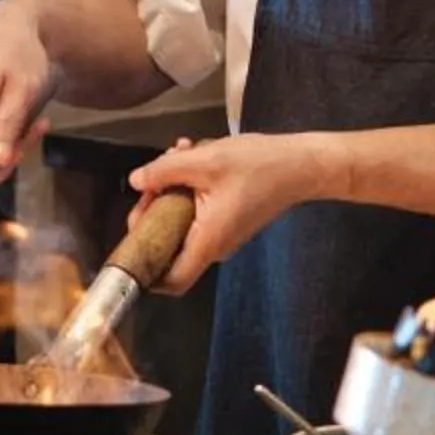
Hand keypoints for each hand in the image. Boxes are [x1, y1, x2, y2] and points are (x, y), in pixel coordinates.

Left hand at [127, 133, 323, 293]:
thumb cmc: (258, 165)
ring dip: (172, 189)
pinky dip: (190, 187)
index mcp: (208, 241)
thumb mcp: (205, 160)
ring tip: (178, 154)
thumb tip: (135, 181)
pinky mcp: (228, 220)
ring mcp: (223, 234)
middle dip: (153, 209)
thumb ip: (164, 171)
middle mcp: (215, 245)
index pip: (171, 280)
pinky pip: (197, 211)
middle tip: (153, 179)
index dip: (145, 269)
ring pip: (181, 221)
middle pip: (168, 244)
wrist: (302, 164)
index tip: (132, 236)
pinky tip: (194, 155)